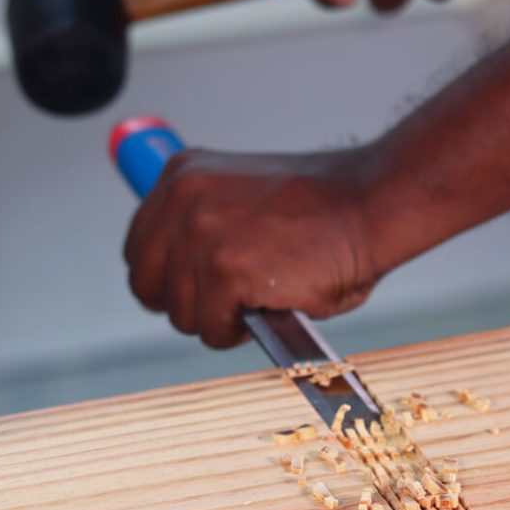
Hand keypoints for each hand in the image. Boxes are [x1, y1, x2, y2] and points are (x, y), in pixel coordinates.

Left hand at [123, 148, 380, 348]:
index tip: (195, 290)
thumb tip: (183, 277)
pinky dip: (240, 332)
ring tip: (259, 302)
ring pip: (181, 314)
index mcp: (183, 176)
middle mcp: (182, 201)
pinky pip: (213, 328)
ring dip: (219, 320)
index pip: (140, 247)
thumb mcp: (242, 197)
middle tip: (228, 307)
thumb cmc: (324, 208)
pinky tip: (269, 309)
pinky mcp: (226, 271)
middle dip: (186, 303)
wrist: (370, 204)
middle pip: (147, 284)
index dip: (167, 279)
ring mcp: (201, 236)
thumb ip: (206, 227)